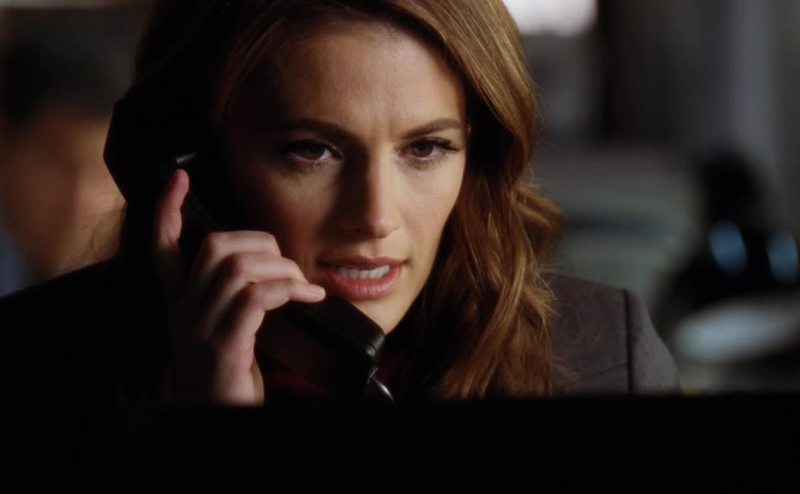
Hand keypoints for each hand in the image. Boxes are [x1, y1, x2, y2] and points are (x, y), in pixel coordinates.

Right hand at [152, 169, 325, 404]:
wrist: (216, 423)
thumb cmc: (228, 378)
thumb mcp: (226, 331)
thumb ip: (235, 299)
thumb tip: (272, 268)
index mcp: (182, 304)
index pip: (162, 247)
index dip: (168, 210)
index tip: (179, 179)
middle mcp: (184, 312)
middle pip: (213, 247)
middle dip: (259, 241)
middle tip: (287, 263)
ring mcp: (201, 328)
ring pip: (236, 266)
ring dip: (281, 266)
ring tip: (303, 284)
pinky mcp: (224, 346)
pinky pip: (255, 297)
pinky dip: (289, 288)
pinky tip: (310, 296)